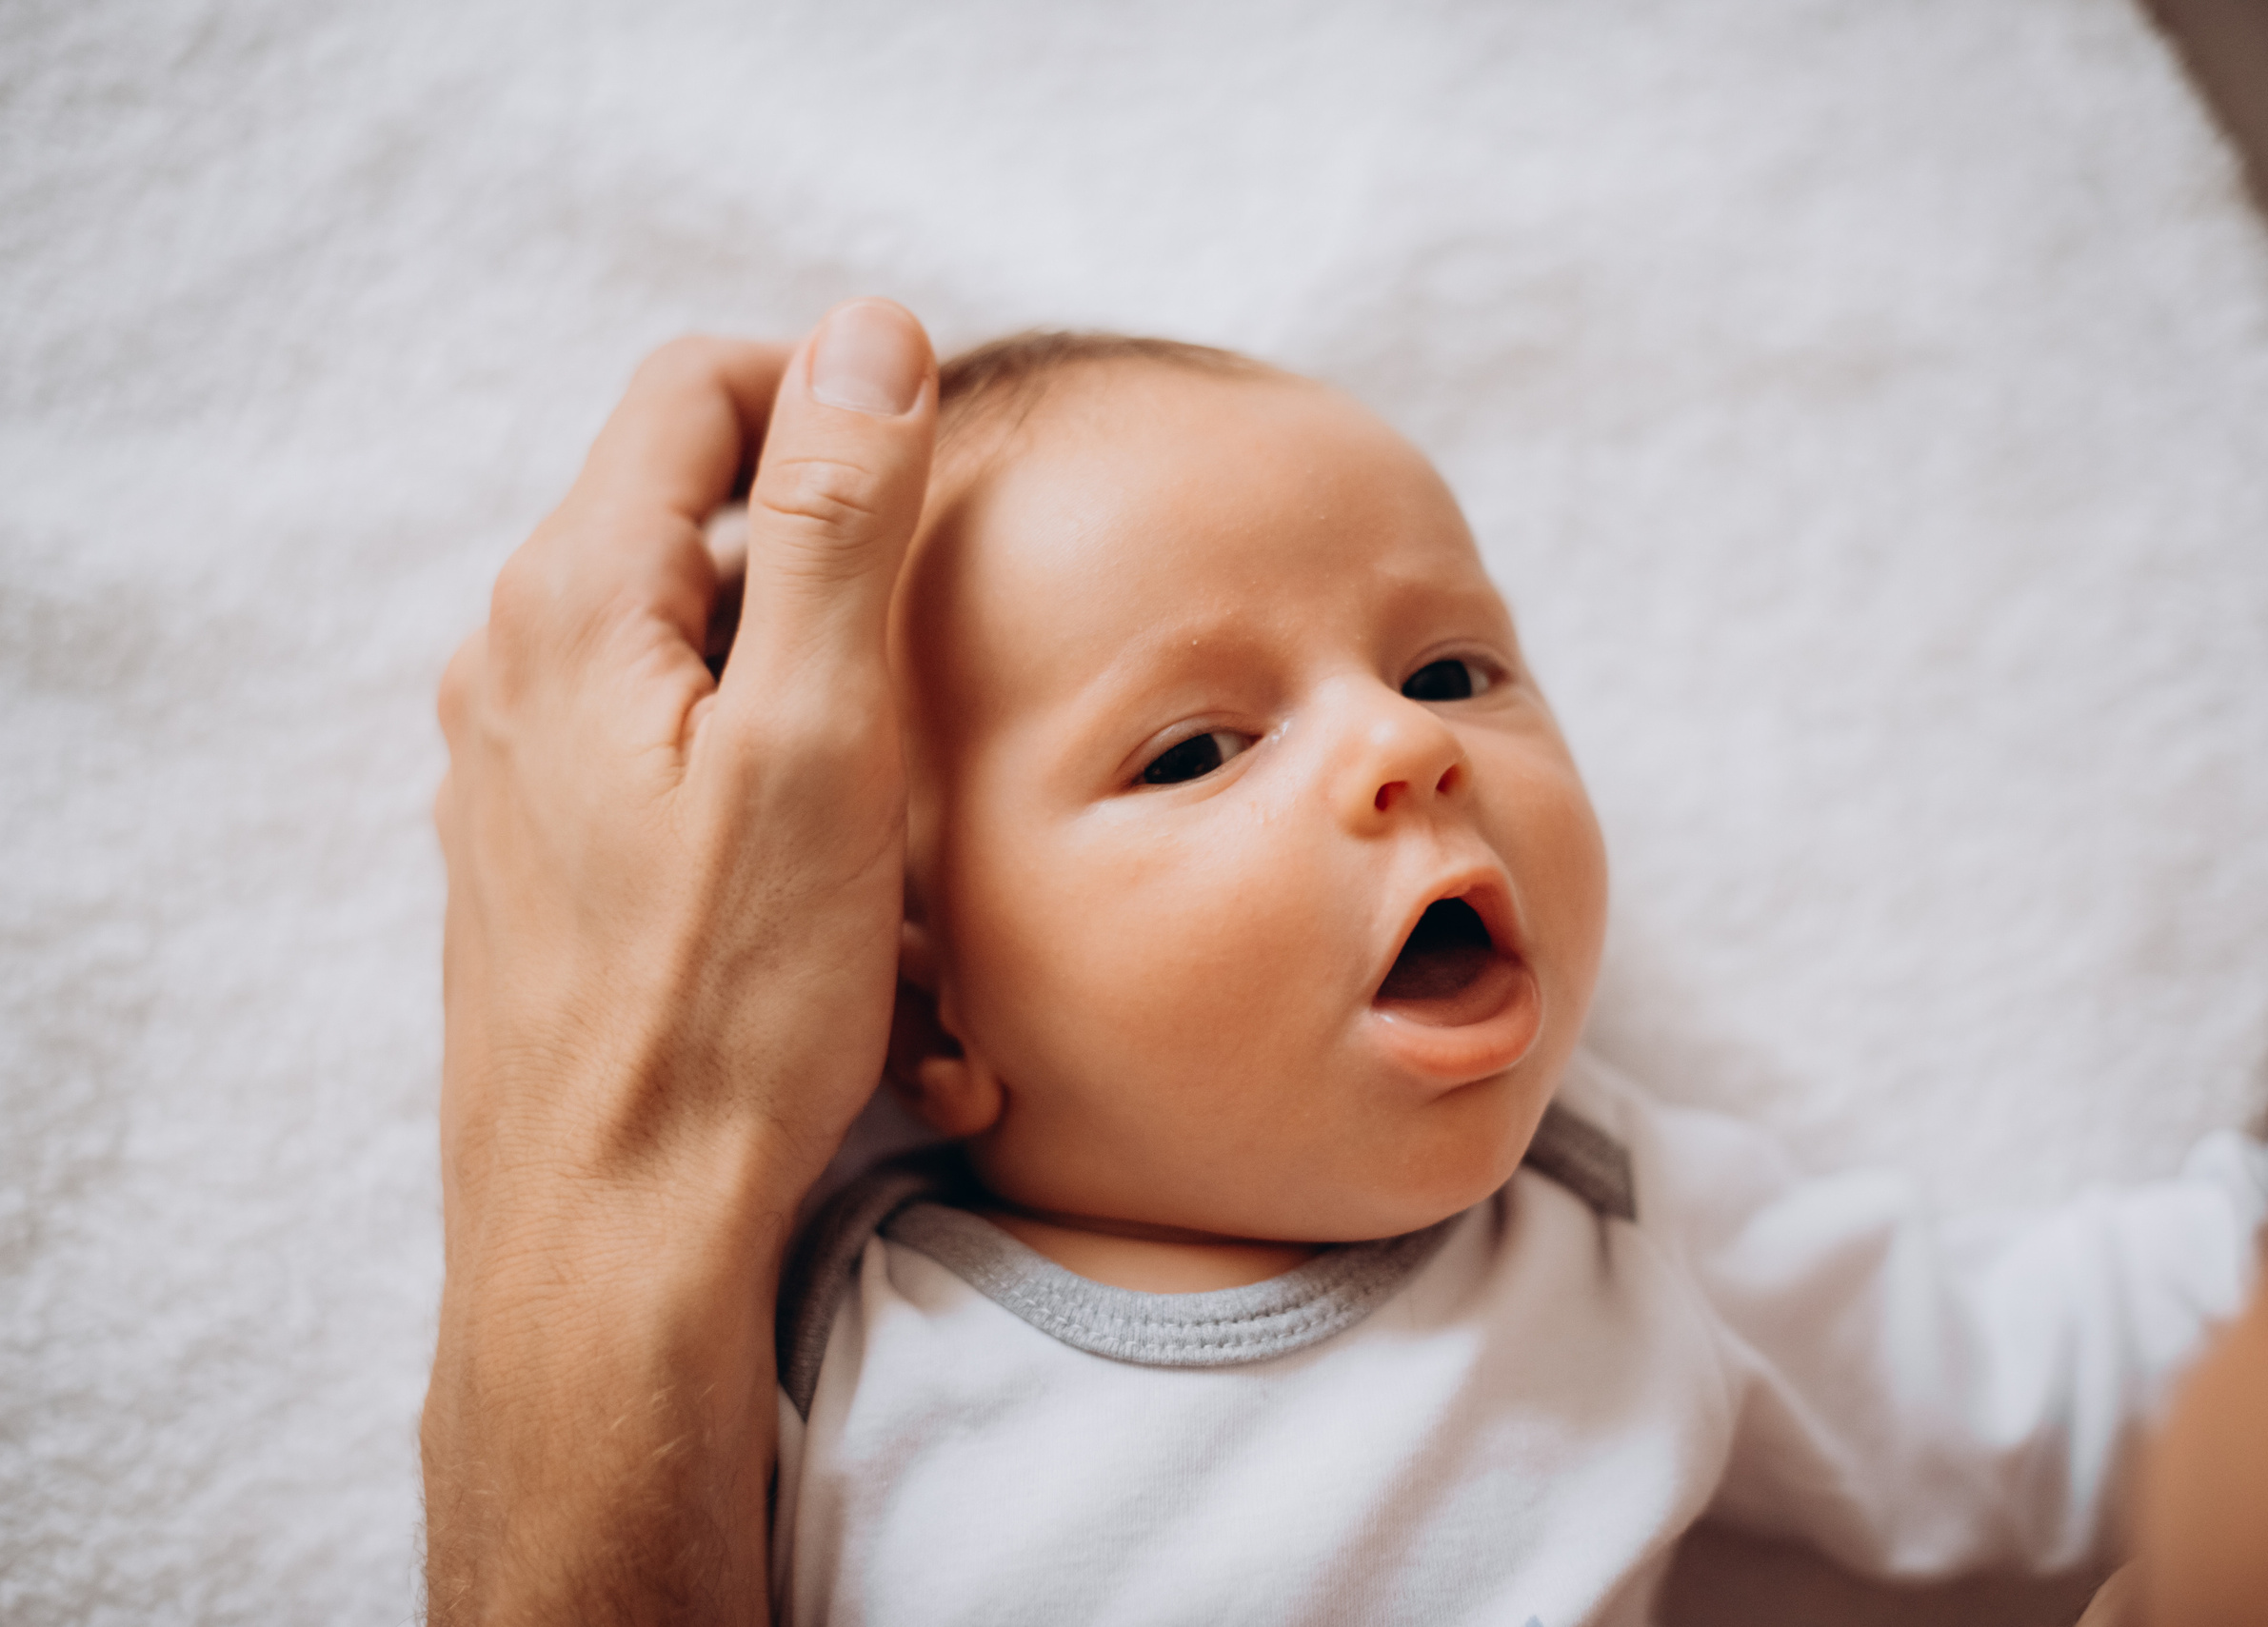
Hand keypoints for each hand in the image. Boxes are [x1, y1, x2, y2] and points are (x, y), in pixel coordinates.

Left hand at [422, 301, 936, 1624]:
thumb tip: (872, 331)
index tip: (933, 459)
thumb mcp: (816, 741)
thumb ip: (837, 522)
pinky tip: (824, 870)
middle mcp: (512, 666)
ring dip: (799, 673)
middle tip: (938, 647)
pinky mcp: (537, 853)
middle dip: (825, 550)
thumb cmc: (726, 1007)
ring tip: (897, 792)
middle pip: (685, 513)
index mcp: (570, 605)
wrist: (611, 1237)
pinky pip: (659, 746)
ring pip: (682, 641)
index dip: (826, 387)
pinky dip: (756, 762)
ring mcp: (512, 766)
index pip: (691, 389)